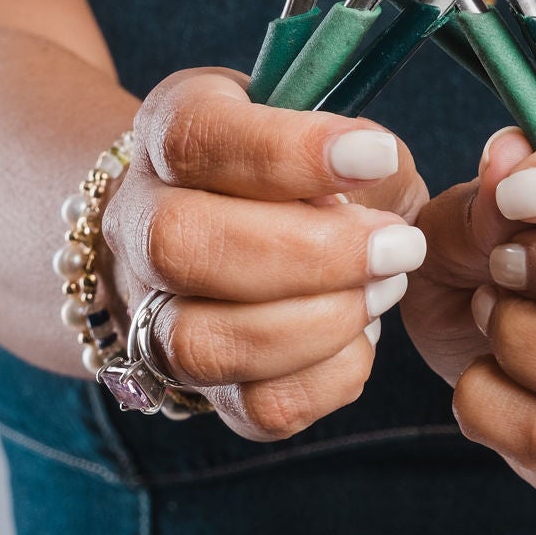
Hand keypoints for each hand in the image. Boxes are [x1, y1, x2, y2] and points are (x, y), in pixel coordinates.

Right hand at [103, 68, 429, 440]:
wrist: (234, 226)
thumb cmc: (299, 169)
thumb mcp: (328, 127)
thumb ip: (357, 146)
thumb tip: (375, 172)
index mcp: (168, 129)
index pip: (193, 136)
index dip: (285, 150)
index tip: (376, 156)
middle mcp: (137, 220)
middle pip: (179, 245)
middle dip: (308, 254)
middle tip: (398, 246)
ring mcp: (149, 311)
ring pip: (196, 343)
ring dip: (314, 324)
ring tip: (386, 289)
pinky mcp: (191, 385)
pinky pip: (246, 407)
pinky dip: (324, 378)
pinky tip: (362, 337)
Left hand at [400, 95, 535, 500]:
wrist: (479, 349)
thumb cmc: (486, 256)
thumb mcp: (465, 211)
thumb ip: (485, 191)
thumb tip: (509, 159)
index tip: (520, 193)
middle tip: (504, 265)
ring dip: (523, 339)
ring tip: (494, 314)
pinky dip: (489, 404)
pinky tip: (489, 375)